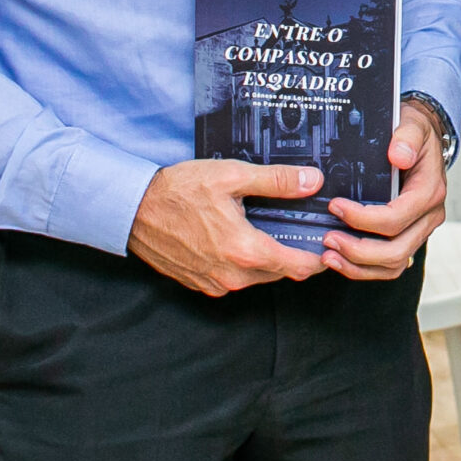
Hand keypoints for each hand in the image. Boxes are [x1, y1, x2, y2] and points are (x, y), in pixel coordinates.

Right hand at [128, 159, 328, 294]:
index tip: (328, 243)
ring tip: (270, 229)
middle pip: (281, 272)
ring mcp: (214, 283)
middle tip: (301, 228)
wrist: (132, 209)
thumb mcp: (231, 176)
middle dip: (295, 253)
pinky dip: (244, 263)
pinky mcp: (200, 284)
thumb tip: (312, 182)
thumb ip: (276, 181)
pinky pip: (235, 279)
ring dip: (269, 258)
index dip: (320, 257)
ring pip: (258, 277)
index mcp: (245, 251)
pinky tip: (240, 237)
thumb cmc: (177, 191)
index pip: (299, 267)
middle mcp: (232, 276)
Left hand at [320, 100, 448, 280]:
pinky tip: (341, 260)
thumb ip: (406, 137)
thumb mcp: (412, 125)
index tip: (336, 206)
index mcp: (429, 192)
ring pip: (393, 265)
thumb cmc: (415, 135)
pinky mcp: (409, 237)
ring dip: (359, 265)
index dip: (362, 219)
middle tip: (328, 238)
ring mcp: (420, 230)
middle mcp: (429, 216)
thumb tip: (398, 155)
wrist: (423, 141)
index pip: (396, 218)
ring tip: (329, 255)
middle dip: (358, 250)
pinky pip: (390, 265)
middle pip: (396, 250)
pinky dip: (364, 268)